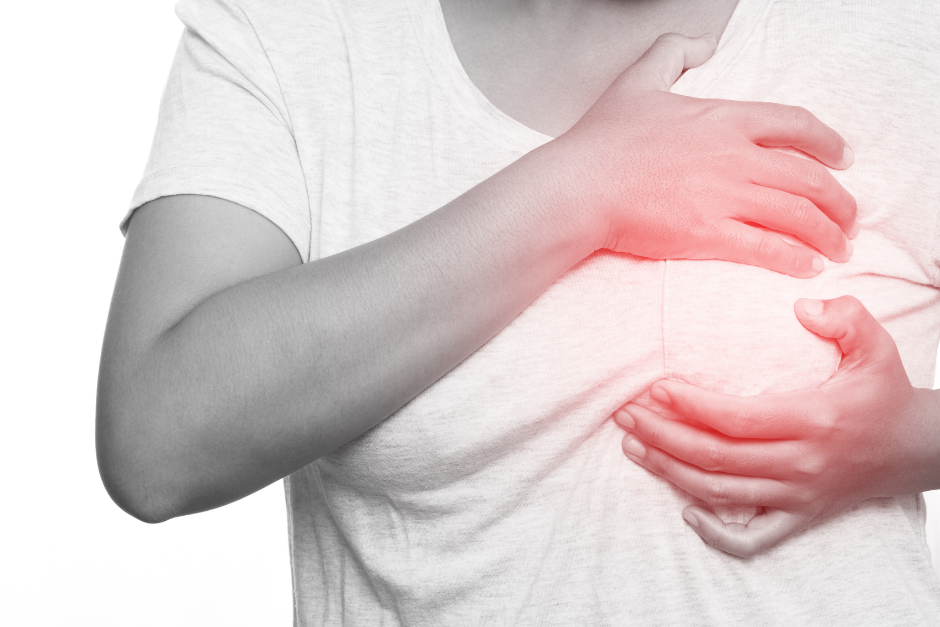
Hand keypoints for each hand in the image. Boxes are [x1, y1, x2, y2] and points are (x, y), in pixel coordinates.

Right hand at [555, 33, 857, 277]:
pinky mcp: (708, 234)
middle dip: (839, 201)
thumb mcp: (636, 81)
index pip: (796, 125)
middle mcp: (735, 156)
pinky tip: (809, 266)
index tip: (843, 158)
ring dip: (827, 234)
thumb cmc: (602, 140)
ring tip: (838, 248)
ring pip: (798, 215)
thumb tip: (701, 42)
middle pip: (809, 177)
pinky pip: (767, 248)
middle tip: (848, 218)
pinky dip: (795, 258)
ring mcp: (724, 196)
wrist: (578, 186)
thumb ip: (672, 53)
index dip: (829, 142)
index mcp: (723, 118)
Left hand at [613, 296, 939, 556]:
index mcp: (814, 419)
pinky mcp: (801, 517)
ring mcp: (799, 495)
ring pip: (721, 493)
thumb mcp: (877, 346)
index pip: (736, 418)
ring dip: (670, 472)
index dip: (689, 405)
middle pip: (715, 457)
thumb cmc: (886, 394)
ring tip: (633, 446)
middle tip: (624, 415)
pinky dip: (717, 533)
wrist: (921, 449)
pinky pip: (753, 539)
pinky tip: (685, 512)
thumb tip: (802, 306)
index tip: (654, 388)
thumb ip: (845, 318)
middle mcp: (801, 463)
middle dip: (662, 436)